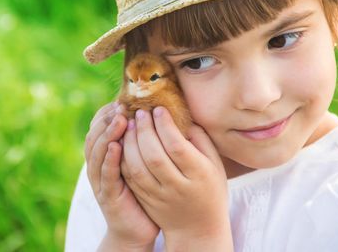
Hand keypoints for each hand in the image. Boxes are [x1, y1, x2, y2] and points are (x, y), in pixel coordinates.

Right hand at [85, 102, 159, 250]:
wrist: (137, 228)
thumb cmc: (143, 192)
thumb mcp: (139, 162)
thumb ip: (140, 141)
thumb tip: (155, 113)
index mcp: (105, 156)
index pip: (99, 128)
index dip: (107, 113)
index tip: (121, 99)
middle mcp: (98, 166)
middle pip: (94, 136)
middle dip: (106, 119)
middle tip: (120, 105)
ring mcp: (100, 181)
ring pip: (97, 153)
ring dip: (107, 134)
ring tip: (119, 119)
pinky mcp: (108, 196)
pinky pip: (106, 175)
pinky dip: (109, 159)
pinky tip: (116, 147)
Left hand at [121, 107, 232, 250]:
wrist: (199, 228)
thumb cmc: (209, 187)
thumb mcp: (214, 163)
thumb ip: (200, 139)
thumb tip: (181, 116)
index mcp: (199, 175)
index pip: (177, 146)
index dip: (165, 125)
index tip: (158, 109)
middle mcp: (179, 187)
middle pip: (154, 156)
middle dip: (144, 130)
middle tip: (140, 112)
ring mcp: (160, 196)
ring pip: (138, 167)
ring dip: (129, 142)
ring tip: (128, 123)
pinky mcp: (146, 201)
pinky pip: (130, 178)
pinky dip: (123, 158)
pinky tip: (123, 142)